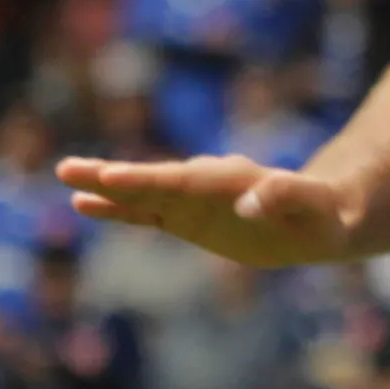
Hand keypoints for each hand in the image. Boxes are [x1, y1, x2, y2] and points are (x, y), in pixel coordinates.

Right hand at [57, 154, 366, 267]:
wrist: (320, 216)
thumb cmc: (322, 212)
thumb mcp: (315, 206)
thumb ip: (288, 197)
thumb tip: (253, 200)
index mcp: (232, 182)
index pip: (182, 181)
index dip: (147, 181)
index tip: (111, 177)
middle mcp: (205, 185)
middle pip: (153, 180)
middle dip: (115, 176)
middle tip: (71, 169)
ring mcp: (192, 201)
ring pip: (142, 193)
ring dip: (106, 187)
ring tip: (67, 178)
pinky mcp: (186, 219)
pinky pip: (145, 213)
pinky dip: (117, 209)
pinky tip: (83, 204)